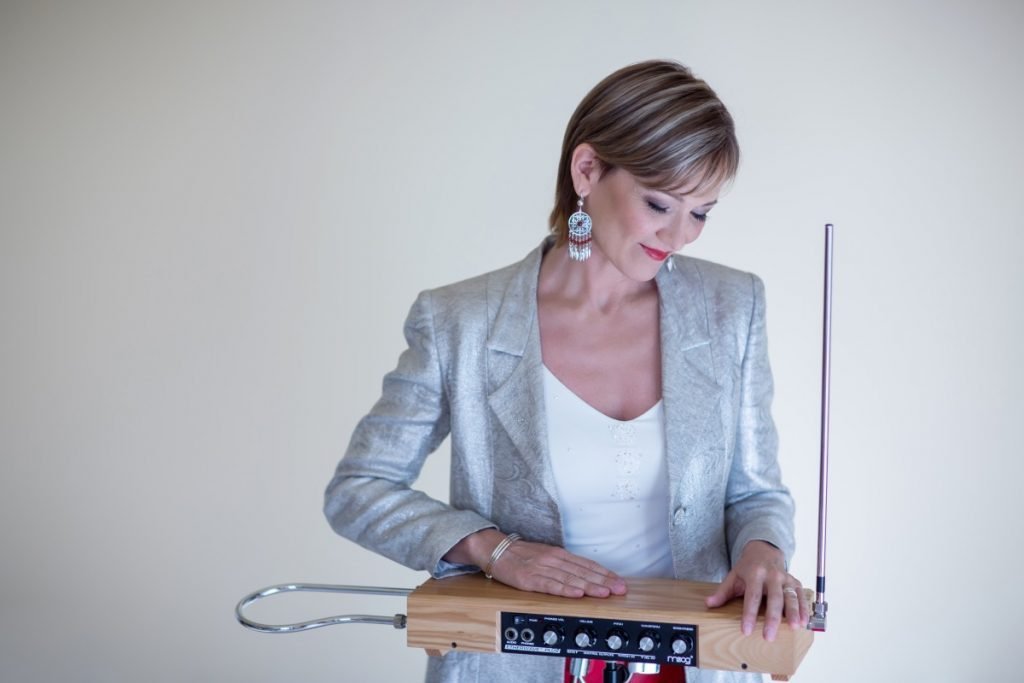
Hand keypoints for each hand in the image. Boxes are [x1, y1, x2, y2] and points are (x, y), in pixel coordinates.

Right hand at [445, 529, 626, 597]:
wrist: (494, 549)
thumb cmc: (520, 555)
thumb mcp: (545, 556)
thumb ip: (563, 566)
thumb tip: (585, 575)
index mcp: (558, 554)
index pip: (586, 564)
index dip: (604, 574)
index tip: (619, 581)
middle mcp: (553, 559)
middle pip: (582, 571)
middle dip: (603, 581)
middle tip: (620, 589)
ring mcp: (541, 569)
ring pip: (570, 578)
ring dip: (589, 586)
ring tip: (605, 593)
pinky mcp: (528, 579)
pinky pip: (549, 585)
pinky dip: (564, 589)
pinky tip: (576, 593)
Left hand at [705, 540, 808, 640]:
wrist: (763, 550)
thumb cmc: (748, 567)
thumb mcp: (733, 575)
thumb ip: (723, 591)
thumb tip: (709, 604)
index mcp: (755, 573)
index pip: (752, 596)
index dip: (749, 614)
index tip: (747, 630)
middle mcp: (772, 575)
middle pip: (774, 599)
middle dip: (772, 619)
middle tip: (769, 636)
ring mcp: (785, 578)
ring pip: (791, 597)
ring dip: (794, 613)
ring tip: (794, 628)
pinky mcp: (795, 582)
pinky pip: (801, 596)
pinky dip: (804, 609)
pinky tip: (804, 622)